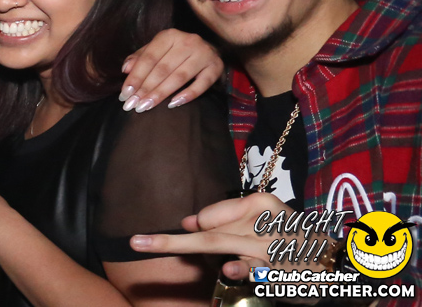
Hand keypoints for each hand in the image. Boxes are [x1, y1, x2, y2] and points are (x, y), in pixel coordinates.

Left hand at [119, 29, 222, 111]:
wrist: (208, 49)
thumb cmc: (176, 52)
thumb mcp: (156, 50)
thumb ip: (140, 58)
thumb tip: (126, 69)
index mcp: (169, 36)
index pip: (149, 58)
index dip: (136, 77)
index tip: (125, 94)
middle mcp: (188, 41)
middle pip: (163, 69)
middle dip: (145, 88)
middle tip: (133, 104)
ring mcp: (204, 54)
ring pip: (179, 77)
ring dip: (161, 93)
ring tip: (146, 106)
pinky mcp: (216, 67)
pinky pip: (201, 84)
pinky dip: (187, 95)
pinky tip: (172, 104)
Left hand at [130, 193, 331, 281]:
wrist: (338, 261)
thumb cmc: (292, 237)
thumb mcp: (262, 218)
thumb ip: (226, 218)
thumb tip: (190, 222)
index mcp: (258, 203)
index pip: (209, 218)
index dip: (194, 228)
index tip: (184, 232)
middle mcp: (261, 223)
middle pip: (206, 236)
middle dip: (168, 242)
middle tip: (136, 242)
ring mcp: (269, 249)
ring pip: (222, 251)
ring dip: (204, 255)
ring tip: (194, 255)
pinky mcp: (278, 272)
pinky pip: (248, 273)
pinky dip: (238, 271)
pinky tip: (232, 270)